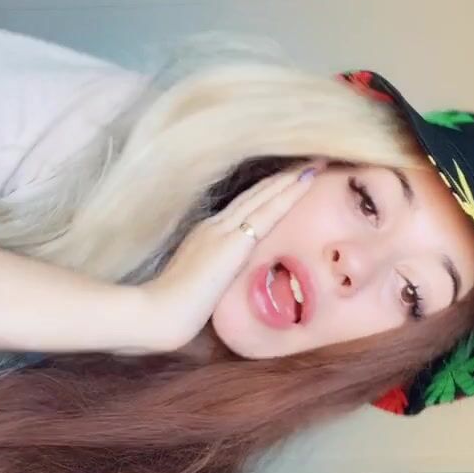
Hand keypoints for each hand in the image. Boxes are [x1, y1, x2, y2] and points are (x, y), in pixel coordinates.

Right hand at [139, 164, 322, 351]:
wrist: (159, 310)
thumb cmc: (173, 308)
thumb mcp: (198, 286)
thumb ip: (214, 277)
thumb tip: (225, 282)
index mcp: (206, 235)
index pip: (244, 208)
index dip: (267, 192)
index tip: (288, 180)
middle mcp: (215, 225)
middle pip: (255, 195)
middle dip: (283, 179)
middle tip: (309, 162)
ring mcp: (223, 230)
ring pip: (264, 196)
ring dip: (290, 179)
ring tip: (314, 163)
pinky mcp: (234, 241)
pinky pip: (268, 212)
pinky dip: (288, 194)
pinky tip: (305, 181)